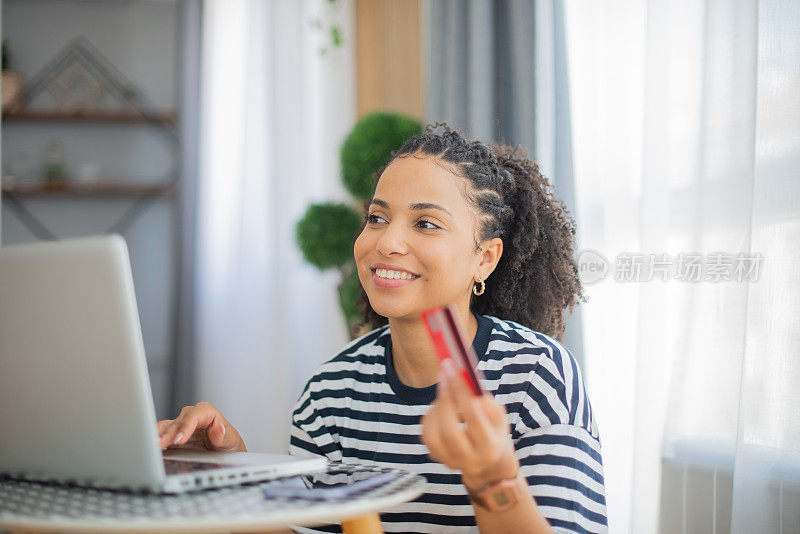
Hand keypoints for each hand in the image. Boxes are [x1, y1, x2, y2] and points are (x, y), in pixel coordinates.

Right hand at [157, 401, 246, 451]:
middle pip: (176, 422)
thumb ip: (223, 436)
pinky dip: (154, 442)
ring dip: (157, 436)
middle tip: (159, 445)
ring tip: (149, 446)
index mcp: (206, 412)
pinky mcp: (171, 437)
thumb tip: (218, 429)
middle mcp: (190, 417)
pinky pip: (160, 437)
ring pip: (164, 428)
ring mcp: (179, 427)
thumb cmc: (228, 443)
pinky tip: (148, 450)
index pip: (194, 415)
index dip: (185, 426)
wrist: (223, 453)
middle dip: (167, 434)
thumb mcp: (231, 441)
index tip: (180, 439)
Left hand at [421, 360, 519, 490]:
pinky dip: (431, 416)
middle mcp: (470, 462)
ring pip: (434, 435)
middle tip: (444, 374)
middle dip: (445, 400)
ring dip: (437, 408)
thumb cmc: (492, 428)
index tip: (454, 369)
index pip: (473, 417)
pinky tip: (441, 408)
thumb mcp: (497, 415)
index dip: (462, 391)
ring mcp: (451, 463)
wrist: (487, 457)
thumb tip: (467, 384)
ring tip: (446, 393)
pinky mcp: (437, 458)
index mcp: (490, 449)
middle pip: (450, 431)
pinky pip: (426, 435)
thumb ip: (486, 401)